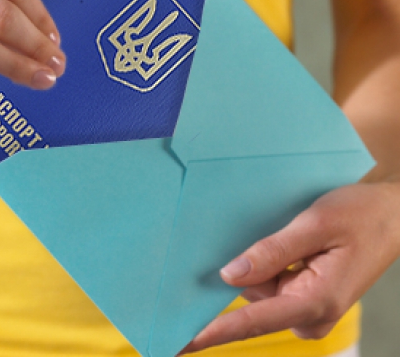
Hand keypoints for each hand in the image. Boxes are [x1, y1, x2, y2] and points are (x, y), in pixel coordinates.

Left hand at [180, 178, 399, 352]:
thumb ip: (272, 252)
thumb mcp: (315, 225)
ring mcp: (306, 308)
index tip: (180, 343)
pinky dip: (263, 266)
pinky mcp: (303, 297)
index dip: (213, 332)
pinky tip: (277, 243)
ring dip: (254, 265)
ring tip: (280, 234)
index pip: (254, 320)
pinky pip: (268, 285)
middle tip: (241, 245)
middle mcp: (309, 314)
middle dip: (236, 278)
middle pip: (251, 302)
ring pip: (257, 291)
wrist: (392, 215)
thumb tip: (230, 276)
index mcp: (316, 302)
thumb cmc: (360, 216)